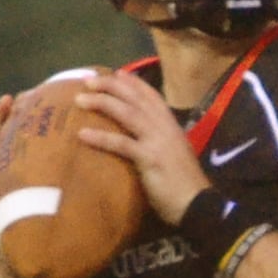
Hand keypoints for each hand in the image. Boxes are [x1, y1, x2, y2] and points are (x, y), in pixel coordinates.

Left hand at [75, 71, 209, 224]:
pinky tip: (82, 134)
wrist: (198, 204)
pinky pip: (121, 144)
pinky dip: (101, 137)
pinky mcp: (150, 158)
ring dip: (101, 102)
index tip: (117, 73)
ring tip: (80, 99)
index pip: (151, 96)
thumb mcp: (175, 155)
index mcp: (172, 125)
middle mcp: (165, 127)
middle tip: (88, 80)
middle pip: (135, 98)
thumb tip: (143, 139)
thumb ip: (161, 142)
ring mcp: (158, 141)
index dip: (134, 83)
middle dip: (110, 86)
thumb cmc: (185, 185)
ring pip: (127, 113)